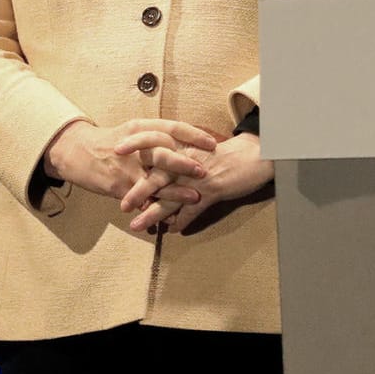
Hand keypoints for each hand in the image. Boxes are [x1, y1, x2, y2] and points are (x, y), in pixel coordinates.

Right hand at [44, 118, 216, 202]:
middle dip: (184, 163)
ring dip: (175, 190)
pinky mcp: (118, 185)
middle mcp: (135, 145)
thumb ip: (156, 136)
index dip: (194, 135)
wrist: (76, 151)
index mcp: (141, 127)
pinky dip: (154, 207)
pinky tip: (168, 216)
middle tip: (204, 170)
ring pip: (154, 179)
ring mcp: (126, 167)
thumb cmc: (109, 141)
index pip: (172, 127)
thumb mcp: (132, 131)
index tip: (212, 143)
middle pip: (163, 152)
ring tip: (194, 197)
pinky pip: (139, 198)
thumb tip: (185, 143)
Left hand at [128, 133, 273, 233]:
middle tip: (122, 205)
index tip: (116, 150)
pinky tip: (174, 231)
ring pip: (170, 197)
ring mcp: (198, 177)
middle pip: (156, 175)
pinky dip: (182, 221)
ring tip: (137, 225)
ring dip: (153, 213)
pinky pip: (192, 210)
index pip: (155, 142)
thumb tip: (165, 167)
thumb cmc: (229, 152)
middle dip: (137, 191)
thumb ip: (183, 157)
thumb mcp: (203, 149)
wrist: (258, 154)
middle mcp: (187, 161)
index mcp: (184, 147)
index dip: (135, 144)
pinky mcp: (212, 190)